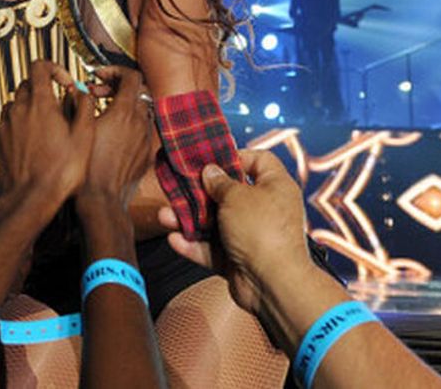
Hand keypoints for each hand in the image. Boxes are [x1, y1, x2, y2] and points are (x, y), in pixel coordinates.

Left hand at [0, 60, 94, 203]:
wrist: (29, 200)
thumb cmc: (59, 174)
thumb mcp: (84, 138)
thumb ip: (84, 108)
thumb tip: (82, 93)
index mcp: (40, 104)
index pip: (40, 67)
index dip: (53, 69)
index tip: (63, 81)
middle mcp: (17, 110)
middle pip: (27, 86)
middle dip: (43, 91)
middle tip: (57, 109)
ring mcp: (3, 125)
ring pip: (15, 106)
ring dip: (29, 111)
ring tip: (44, 131)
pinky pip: (5, 125)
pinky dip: (17, 129)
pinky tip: (30, 145)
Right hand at [76, 66, 157, 212]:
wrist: (101, 199)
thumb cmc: (88, 167)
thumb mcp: (80, 128)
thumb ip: (83, 103)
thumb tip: (80, 91)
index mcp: (124, 112)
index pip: (131, 76)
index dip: (114, 71)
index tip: (99, 76)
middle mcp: (140, 123)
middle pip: (137, 91)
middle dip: (117, 87)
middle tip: (97, 93)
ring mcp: (146, 139)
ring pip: (140, 111)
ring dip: (124, 107)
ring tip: (103, 114)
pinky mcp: (146, 154)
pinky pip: (141, 132)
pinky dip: (129, 126)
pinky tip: (111, 136)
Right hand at [160, 149, 309, 314]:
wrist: (272, 284)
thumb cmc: (264, 232)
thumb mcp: (237, 196)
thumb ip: (219, 182)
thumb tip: (210, 172)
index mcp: (275, 187)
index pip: (259, 161)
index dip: (235, 157)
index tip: (211, 160)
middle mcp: (264, 210)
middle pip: (227, 194)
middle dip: (199, 193)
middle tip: (178, 187)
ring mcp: (250, 235)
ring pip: (214, 223)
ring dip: (188, 220)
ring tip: (165, 216)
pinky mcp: (237, 259)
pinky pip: (211, 249)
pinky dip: (193, 245)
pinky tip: (175, 239)